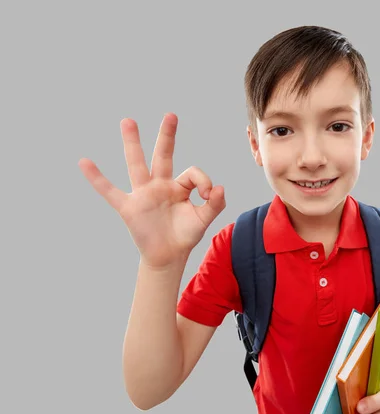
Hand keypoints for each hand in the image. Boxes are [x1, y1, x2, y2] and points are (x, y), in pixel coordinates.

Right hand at [78, 113, 225, 267]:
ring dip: (132, 143)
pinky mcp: (129, 208)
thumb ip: (215, 203)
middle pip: (163, 155)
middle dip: (167, 136)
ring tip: (128, 121)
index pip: (191, 172)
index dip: (202, 181)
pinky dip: (97, 178)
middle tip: (171, 115)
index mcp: (179, 187)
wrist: (168, 257)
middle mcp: (160, 185)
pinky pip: (110, 191)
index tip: (207, 195)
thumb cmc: (185, 235)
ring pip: (137, 164)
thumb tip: (219, 187)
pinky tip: (84, 162)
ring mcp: (143, 194)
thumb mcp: (204, 219)